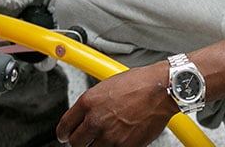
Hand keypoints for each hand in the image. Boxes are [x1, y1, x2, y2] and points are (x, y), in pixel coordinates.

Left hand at [56, 62, 176, 146]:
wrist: (161, 89)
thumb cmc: (139, 83)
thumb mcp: (107, 86)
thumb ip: (93, 103)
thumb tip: (85, 115)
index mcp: (88, 102)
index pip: (65, 126)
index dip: (63, 133)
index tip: (64, 136)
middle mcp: (96, 120)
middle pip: (75, 143)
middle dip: (78, 142)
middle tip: (83, 139)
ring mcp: (110, 136)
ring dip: (95, 146)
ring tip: (102, 139)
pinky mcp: (125, 146)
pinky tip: (117, 140)